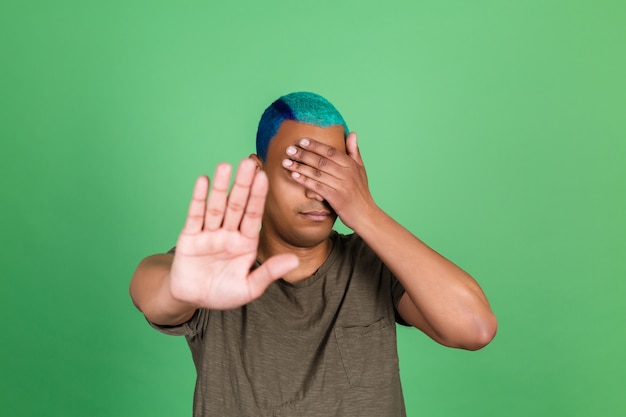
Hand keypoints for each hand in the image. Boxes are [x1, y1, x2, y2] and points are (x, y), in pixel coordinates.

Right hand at [169, 158, 298, 309]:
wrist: (192, 298)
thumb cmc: (223, 293)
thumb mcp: (249, 288)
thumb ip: (269, 273)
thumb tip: (295, 261)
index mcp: (246, 243)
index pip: (253, 215)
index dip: (258, 197)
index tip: (264, 177)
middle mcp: (229, 233)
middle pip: (236, 205)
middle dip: (243, 184)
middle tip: (249, 162)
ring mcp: (209, 233)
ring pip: (216, 206)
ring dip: (221, 186)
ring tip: (226, 165)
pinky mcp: (189, 237)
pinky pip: (195, 215)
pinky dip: (198, 198)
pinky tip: (203, 181)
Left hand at [281, 132, 377, 229]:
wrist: (366, 215)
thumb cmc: (361, 192)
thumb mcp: (361, 169)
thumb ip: (354, 151)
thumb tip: (352, 133)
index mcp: (351, 165)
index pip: (331, 152)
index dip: (316, 145)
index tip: (302, 141)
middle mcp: (347, 174)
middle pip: (321, 161)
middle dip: (303, 154)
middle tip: (289, 149)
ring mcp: (341, 186)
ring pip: (317, 173)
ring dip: (300, 167)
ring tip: (286, 162)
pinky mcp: (336, 198)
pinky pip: (317, 187)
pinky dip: (305, 181)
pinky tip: (294, 176)